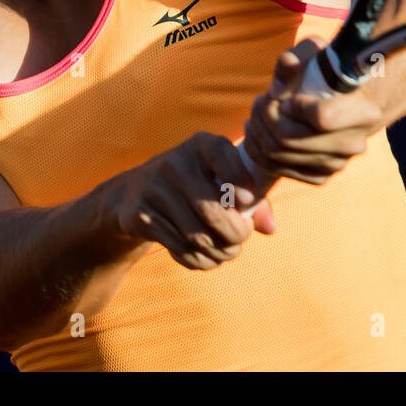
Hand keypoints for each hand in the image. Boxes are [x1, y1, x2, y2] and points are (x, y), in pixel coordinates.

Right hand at [107, 132, 275, 270]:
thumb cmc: (194, 185)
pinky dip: (200, 260)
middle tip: (241, 239)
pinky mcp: (141, 216)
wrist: (135, 193)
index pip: (221, 154)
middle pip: (212, 211)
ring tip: (228, 253)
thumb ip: (251, 200)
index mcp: (200, 145)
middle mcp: (174, 163)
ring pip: (197, 235)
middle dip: (235, 234)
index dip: (240, 180)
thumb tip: (270, 227)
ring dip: (220, 252)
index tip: (248, 201)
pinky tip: (207, 257)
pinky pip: (180, 247)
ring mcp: (154, 189)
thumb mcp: (219, 180)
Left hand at [241, 37, 384, 186]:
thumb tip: (277, 89)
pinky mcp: (320, 176)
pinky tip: (260, 129)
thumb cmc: (328, 71)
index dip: (293, 105)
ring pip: (277, 155)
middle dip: (265, 114)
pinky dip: (258, 149)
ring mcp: (338, 164)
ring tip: (260, 109)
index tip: (286, 95)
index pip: (321, 117)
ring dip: (258, 129)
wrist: (345, 101)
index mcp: (364, 111)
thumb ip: (296, 58)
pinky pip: (276, 169)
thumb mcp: (315, 53)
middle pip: (289, 138)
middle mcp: (354, 143)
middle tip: (262, 99)